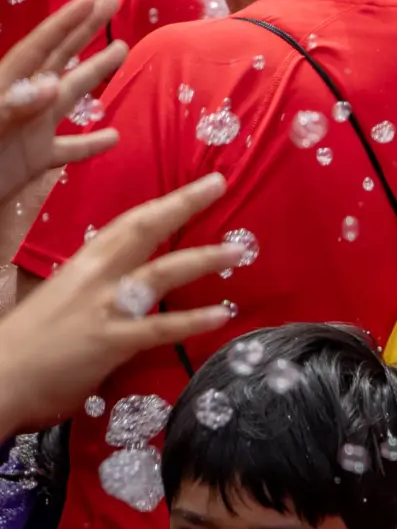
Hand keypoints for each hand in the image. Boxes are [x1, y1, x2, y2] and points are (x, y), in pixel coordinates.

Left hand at [0, 0, 127, 205]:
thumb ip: (13, 106)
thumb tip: (52, 85)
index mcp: (7, 87)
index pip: (40, 47)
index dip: (66, 22)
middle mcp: (24, 102)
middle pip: (58, 58)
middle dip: (85, 29)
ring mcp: (31, 129)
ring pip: (70, 94)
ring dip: (96, 71)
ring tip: (122, 48)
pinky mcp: (35, 158)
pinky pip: (69, 148)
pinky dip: (92, 143)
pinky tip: (114, 137)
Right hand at [0, 174, 237, 433]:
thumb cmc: (26, 344)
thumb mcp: (62, 302)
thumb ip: (95, 291)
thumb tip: (125, 287)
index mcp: (83, 266)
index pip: (127, 224)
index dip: (164, 202)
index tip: (200, 185)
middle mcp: (95, 278)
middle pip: (143, 230)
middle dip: (182, 204)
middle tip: (219, 184)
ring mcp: (104, 308)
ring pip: (160, 274)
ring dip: (202, 259)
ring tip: (238, 250)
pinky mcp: (110, 342)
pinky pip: (159, 328)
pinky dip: (192, 321)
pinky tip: (222, 314)